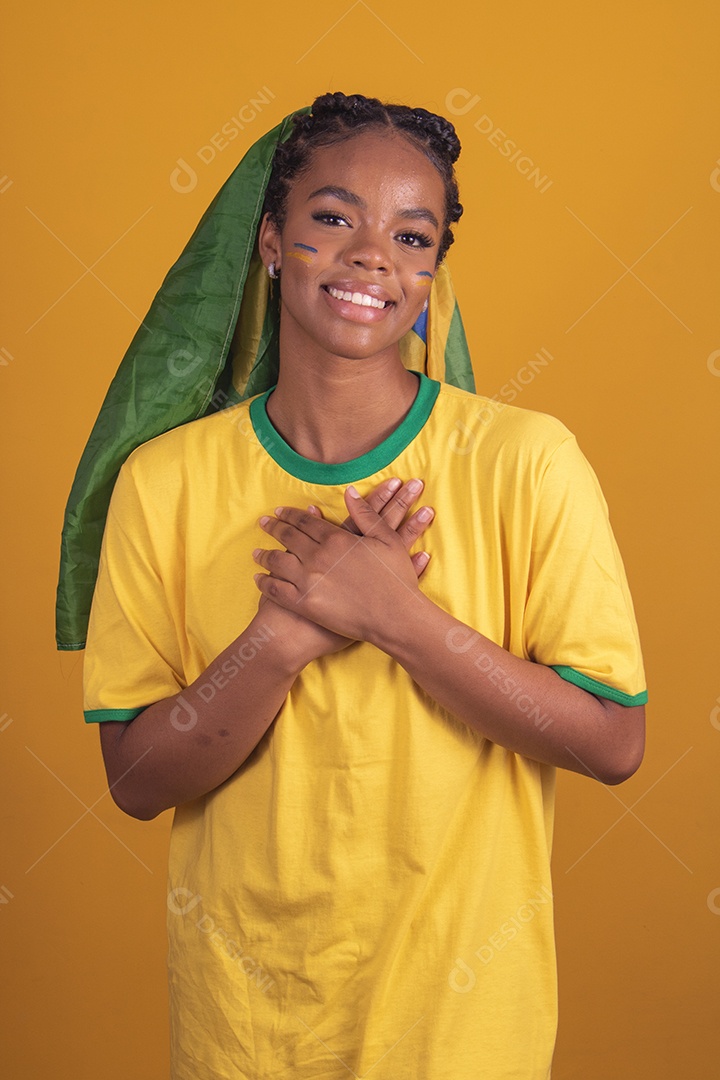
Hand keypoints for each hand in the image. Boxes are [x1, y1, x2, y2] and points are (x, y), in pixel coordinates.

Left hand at [253, 481, 433, 645]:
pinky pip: (276, 590)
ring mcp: (308, 581)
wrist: (394, 617)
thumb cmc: (395, 579)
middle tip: (263, 523)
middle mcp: (317, 556)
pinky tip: (259, 579)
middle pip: (287, 537)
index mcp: (336, 539)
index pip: (305, 521)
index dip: (290, 515)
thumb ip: (366, 514)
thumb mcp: (387, 539)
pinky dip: (265, 583)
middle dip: (273, 528)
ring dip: (264, 555)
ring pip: (277, 562)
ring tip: (256, 553)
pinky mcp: (304, 604)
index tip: (279, 511)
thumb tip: (350, 491)